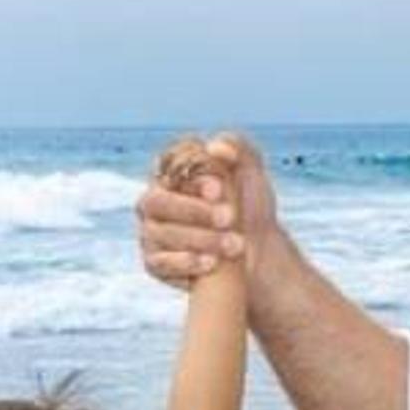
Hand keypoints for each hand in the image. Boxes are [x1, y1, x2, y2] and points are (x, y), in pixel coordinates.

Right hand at [139, 131, 272, 285]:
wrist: (258, 251)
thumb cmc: (249, 206)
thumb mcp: (251, 172)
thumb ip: (238, 148)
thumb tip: (214, 147)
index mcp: (172, 172)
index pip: (166, 168)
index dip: (189, 179)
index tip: (219, 190)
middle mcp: (154, 200)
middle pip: (155, 201)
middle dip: (192, 211)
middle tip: (230, 218)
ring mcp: (150, 232)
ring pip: (159, 233)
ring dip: (199, 239)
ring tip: (235, 245)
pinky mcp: (153, 263)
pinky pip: (158, 263)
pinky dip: (186, 262)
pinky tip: (211, 262)